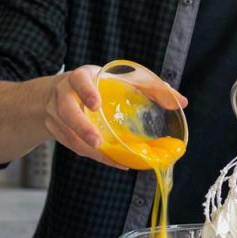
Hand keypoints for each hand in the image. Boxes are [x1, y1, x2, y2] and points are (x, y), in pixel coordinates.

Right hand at [43, 65, 186, 168]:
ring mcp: (55, 114)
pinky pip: (72, 146)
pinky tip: (113, 160)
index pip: (79, 80)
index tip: (96, 104)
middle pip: (66, 111)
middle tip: (97, 141)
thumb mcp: (119, 78)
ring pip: (67, 134)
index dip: (86, 91)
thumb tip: (182, 102)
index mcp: (79, 77)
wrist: (56, 93)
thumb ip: (150, 87)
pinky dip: (92, 155)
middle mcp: (63, 94)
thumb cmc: (97, 84)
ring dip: (88, 148)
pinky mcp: (55, 131)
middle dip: (81, 127)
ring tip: (112, 158)